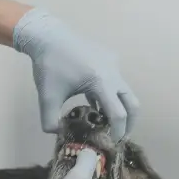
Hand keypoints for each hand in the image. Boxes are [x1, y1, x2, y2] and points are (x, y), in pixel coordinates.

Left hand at [13, 8, 138, 141]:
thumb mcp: (46, 97)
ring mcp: (113, 64)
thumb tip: (59, 134)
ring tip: (105, 121)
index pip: (118, 114)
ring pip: (124, 91)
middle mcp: (113, 73)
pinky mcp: (109, 58)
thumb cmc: (49, 66)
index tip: (113, 143)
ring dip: (119, 107)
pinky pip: (115, 80)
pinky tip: (96, 103)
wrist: (48, 36)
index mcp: (101, 82)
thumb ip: (50, 121)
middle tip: (120, 136)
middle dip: (129, 122)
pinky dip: (110, 94)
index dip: (118, 131)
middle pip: (132, 103)